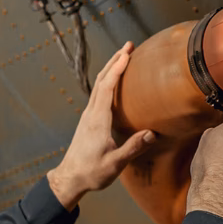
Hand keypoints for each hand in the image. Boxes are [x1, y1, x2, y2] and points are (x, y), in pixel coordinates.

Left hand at [47, 44, 156, 209]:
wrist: (70, 178)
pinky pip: (98, 94)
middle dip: (115, 61)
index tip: (127, 54)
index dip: (117, 69)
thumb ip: (133, 148)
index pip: (107, 88)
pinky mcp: (89, 120)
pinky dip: (108, 81)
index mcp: (98, 120)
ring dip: (111, 68)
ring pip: (99, 85)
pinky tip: (114, 81)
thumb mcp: (115, 163)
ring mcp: (88, 115)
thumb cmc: (92, 172)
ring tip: (123, 56)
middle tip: (128, 45)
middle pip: (102, 80)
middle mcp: (91, 113)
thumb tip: (152, 133)